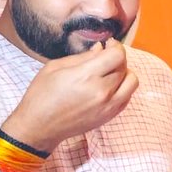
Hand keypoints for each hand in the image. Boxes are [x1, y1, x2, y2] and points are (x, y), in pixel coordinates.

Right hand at [0, 40, 136, 151]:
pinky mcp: (110, 115)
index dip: (116, 46)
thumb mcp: (55, 67)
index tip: (109, 44)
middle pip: (124, 66)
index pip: (117, 55)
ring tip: (109, 72)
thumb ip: (82, 56)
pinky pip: (128, 96)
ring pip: (132, 81)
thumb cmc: (42, 95)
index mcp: (86, 76)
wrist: (39, 126)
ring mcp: (109, 105)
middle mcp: (102, 91)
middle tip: (105, 57)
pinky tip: (109, 85)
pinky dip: (123, 87)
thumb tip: (101, 48)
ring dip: (124, 73)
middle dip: (116, 58)